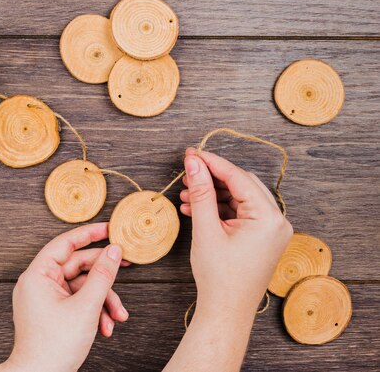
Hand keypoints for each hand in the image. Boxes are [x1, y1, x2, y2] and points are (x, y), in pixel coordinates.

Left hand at [0, 223, 129, 371]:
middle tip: (126, 268)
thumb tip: (113, 251)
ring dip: (103, 301)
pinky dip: (93, 312)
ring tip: (117, 317)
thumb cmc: (53, 346)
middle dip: (104, 278)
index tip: (109, 228)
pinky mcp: (53, 312)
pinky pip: (77, 302)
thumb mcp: (86, 307)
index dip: (89, 234)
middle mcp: (39, 283)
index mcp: (38, 275)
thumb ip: (103, 275)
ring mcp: (46, 298)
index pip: (65, 243)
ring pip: (82, 287)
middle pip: (78, 266)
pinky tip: (105, 328)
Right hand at [164, 148, 292, 371]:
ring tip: (188, 196)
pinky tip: (197, 209)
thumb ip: (201, 191)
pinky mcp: (263, 238)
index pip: (238, 177)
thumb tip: (194, 163)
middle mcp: (277, 221)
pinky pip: (241, 213)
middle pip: (241, 184)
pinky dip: (220, 209)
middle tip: (188, 171)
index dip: (212, 162)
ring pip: (240, 198)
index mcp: (268, 218)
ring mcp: (271, 230)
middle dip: (212, 178)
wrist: (226, 311)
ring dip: (214, 194)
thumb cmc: (219, 276)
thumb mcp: (206, 229)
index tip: (192, 153)